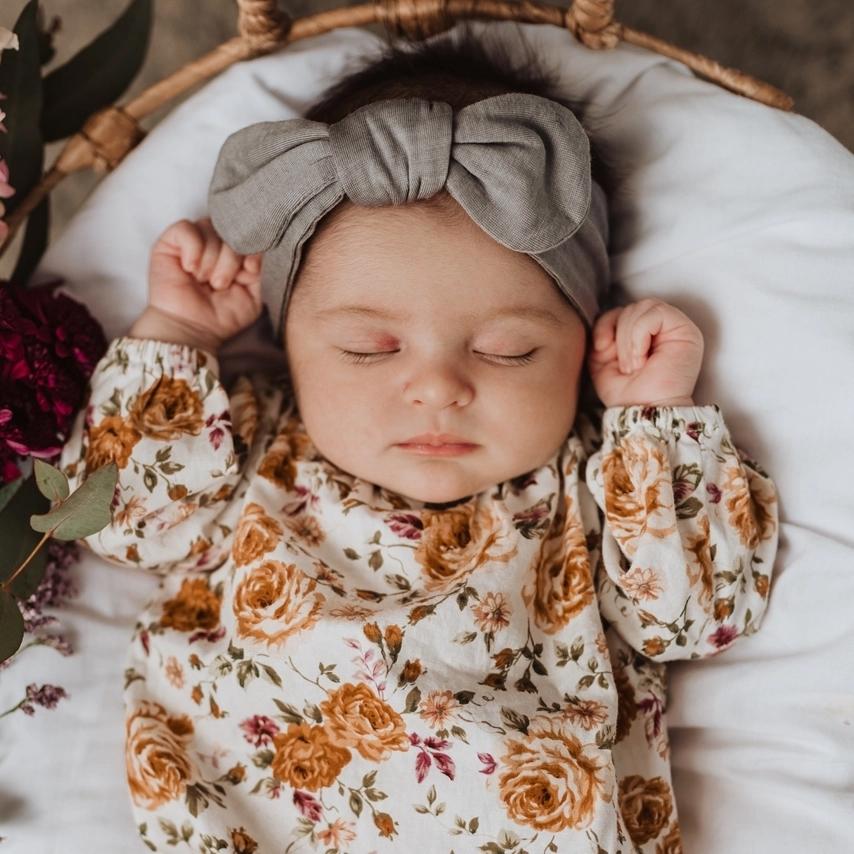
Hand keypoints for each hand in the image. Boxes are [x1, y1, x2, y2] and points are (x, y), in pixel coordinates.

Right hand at [140, 217, 262, 350]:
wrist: (191, 330)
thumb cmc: (220, 317)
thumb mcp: (252, 296)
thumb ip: (258, 271)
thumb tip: (254, 249)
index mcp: (233, 254)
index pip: (247, 234)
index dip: (251, 248)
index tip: (249, 270)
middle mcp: (213, 245)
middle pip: (229, 230)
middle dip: (230, 260)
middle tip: (219, 285)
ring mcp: (192, 242)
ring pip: (209, 228)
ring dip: (211, 260)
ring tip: (203, 281)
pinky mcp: (169, 243)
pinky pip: (186, 229)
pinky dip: (193, 250)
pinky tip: (189, 269)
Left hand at [586, 298, 703, 407]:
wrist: (643, 411)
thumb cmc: (626, 392)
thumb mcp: (600, 359)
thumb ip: (601, 333)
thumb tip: (607, 319)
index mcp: (641, 332)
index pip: (620, 310)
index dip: (606, 324)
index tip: (600, 348)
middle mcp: (660, 327)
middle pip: (631, 307)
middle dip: (620, 335)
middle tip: (626, 366)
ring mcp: (675, 327)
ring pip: (642, 307)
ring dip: (629, 338)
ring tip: (634, 364)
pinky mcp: (686, 330)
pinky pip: (656, 312)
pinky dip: (640, 334)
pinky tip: (643, 357)